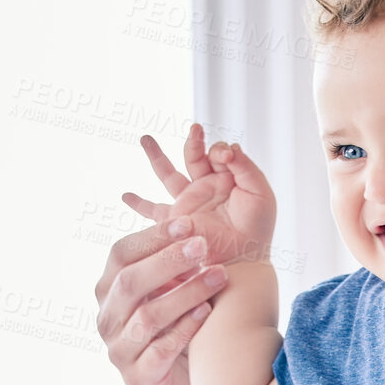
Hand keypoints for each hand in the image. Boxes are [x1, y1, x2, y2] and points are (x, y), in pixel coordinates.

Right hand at [93, 213, 227, 384]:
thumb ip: (175, 263)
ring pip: (147, 316)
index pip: (121, 254)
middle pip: (129, 282)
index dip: (154, 236)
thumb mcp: (169, 292)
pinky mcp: (139, 378)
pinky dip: (183, 330)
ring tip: (217, 277)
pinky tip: (206, 313)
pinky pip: (158, 350)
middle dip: (168, 260)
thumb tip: (199, 217)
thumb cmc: (175, 332)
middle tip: (203, 245)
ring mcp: (120, 350)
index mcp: (110, 290)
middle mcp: (108, 318)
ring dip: (184, 293)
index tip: (189, 222)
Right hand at [122, 123, 276, 266]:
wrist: (245, 257)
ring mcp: (190, 201)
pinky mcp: (176, 218)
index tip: (224, 157)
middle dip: (194, 142)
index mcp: (228, 177)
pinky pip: (153, 210)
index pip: (219, 153)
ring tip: (145, 138)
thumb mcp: (259, 191)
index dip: (220, 150)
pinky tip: (125, 196)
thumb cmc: (257, 226)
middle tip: (195, 128)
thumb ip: (245, 166)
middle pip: (195, 156)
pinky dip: (139, 204)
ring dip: (156, 156)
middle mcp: (207, 186)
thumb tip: (228, 146)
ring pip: (168, 174)